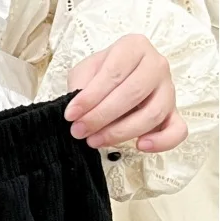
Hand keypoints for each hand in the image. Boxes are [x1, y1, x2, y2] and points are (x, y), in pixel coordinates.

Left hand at [65, 34, 187, 151]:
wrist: (113, 82)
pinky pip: (177, 129)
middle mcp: (156, 65)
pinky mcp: (172, 113)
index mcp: (134, 47)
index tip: (71, 115)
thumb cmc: (99, 76)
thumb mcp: (84, 72)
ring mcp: (168, 89)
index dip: (91, 97)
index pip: (115, 73)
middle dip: (101, 117)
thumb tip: (77, 109)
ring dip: (121, 133)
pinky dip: (161, 141)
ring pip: (152, 113)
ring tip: (95, 141)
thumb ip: (80, 85)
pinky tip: (139, 146)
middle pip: (134, 93)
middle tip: (79, 131)